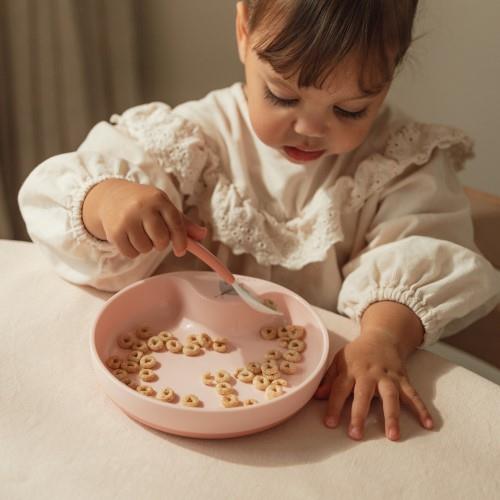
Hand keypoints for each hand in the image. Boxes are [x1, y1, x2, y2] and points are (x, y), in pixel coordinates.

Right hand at [82, 178, 206, 257]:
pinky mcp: (114, 231)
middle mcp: (142, 207)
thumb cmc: (145, 205)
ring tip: (141, 234)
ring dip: (146, 247)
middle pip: (161, 240)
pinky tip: (130, 238)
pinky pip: (131, 254)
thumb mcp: (165, 208)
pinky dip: (133, 251)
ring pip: (145, 249)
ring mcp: (126, 219)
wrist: (112, 197)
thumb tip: (202, 234)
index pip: (176, 224)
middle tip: (155, 236)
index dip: (181, 240)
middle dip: (161, 243)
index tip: (180, 250)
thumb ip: (184, 223)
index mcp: (159, 199)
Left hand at [314, 333, 433, 440]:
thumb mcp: (339, 360)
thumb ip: (328, 378)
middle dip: (359, 414)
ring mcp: (388, 376)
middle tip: (356, 435)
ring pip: (390, 396)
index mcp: (351, 369)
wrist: (382, 337)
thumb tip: (316, 396)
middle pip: (363, 394)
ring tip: (392, 436)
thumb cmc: (357, 353)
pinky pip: (413, 395)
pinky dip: (421, 409)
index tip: (329, 424)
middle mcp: (369, 374)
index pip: (339, 389)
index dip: (333, 406)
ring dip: (392, 416)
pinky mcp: (403, 379)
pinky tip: (428, 424)